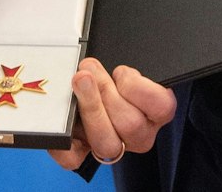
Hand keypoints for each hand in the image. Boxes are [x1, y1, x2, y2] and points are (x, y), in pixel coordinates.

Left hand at [46, 58, 175, 169]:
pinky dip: (62, 146)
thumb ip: (125, 68)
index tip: (121, 72)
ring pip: (105, 143)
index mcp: (155, 113)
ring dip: (90, 108)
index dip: (139, 88)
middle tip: (88, 71)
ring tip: (78, 81)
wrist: (90, 85)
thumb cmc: (113, 76)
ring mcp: (110, 146)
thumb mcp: (124, 67)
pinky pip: (73, 159)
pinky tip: (60, 124)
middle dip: (105, 91)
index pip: (162, 107)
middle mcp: (136, 135)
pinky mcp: (82, 155)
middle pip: (130, 125)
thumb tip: (104, 63)